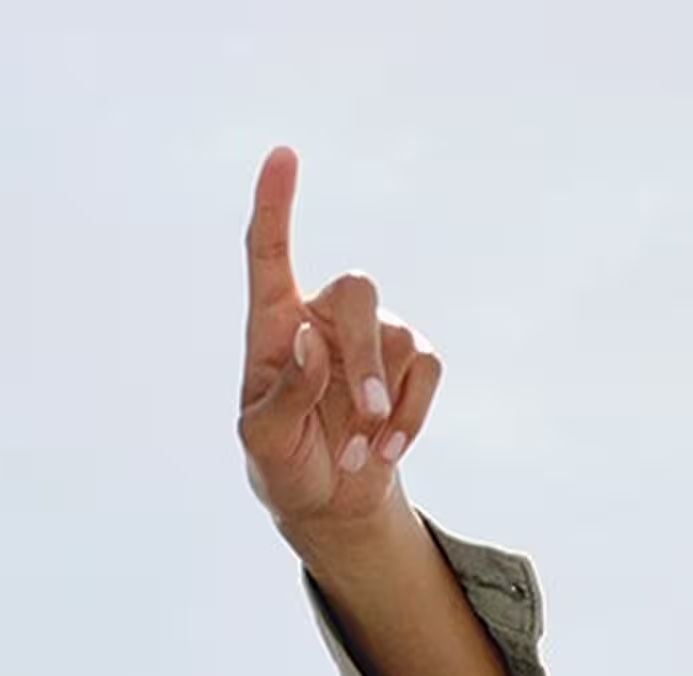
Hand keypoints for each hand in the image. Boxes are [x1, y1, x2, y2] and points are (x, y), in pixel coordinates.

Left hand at [239, 146, 443, 542]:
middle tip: (367, 416)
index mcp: (275, 324)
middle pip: (358, 292)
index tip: (283, 155)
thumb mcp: (264, 441)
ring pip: (399, 338)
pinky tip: (386, 451)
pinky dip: (411, 416)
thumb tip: (312, 340)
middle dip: (366, 358)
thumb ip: (284, 394)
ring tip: (360, 454)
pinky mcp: (410, 364)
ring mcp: (373, 336)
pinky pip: (427, 369)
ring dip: (383, 407)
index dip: (275, 203)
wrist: (329, 504)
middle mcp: (324, 316)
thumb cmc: (283, 463)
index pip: (270, 252)